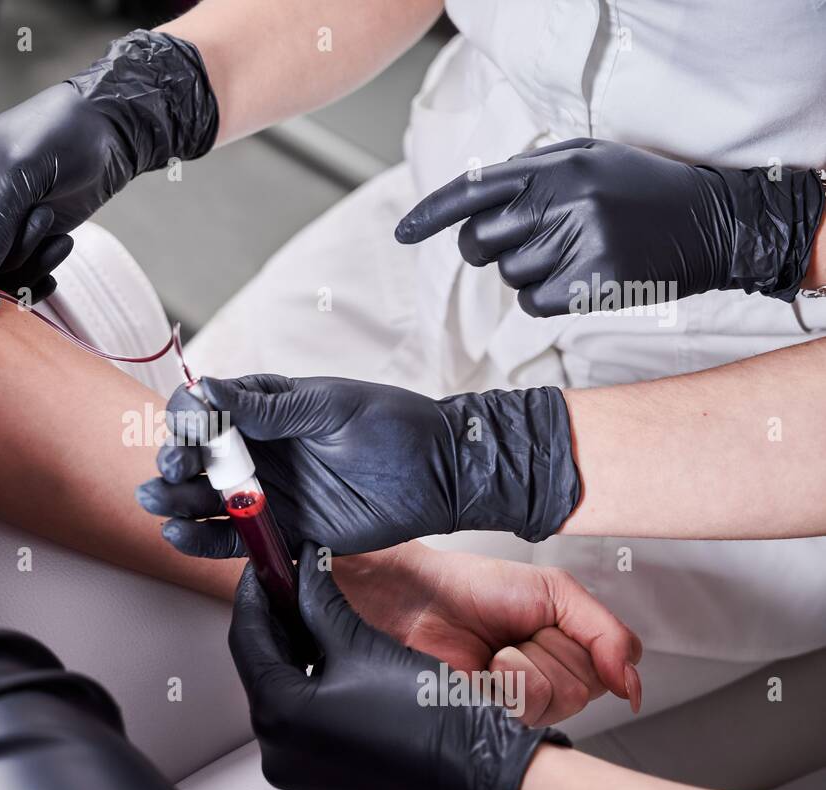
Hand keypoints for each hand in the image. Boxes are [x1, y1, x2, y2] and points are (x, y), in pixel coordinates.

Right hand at [0, 30, 217, 313]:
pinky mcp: (24, 239)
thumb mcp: (19, 176)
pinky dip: (42, 269)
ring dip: (29, 261)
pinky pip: (22, 275)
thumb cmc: (60, 133)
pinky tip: (63, 243)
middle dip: (3, 262)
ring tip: (50, 220)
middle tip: (39, 235)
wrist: (109, 131)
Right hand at [137, 374, 579, 555]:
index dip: (189, 417)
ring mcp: (268, 492)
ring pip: (207, 499)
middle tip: (175, 468)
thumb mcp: (330, 407)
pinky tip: (178, 534)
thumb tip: (207, 390)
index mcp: (267, 408)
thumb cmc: (393, 426)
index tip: (188, 426)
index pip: (209, 409)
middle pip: (199, 457)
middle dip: (177, 461)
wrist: (442, 475)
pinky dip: (203, 539)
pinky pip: (234, 539)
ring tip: (157, 502)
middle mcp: (260, 450)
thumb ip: (270, 407)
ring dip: (176, 500)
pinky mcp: (282, 531)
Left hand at [232, 542, 568, 789]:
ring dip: (292, 650)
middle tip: (289, 583)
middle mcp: (279, 750)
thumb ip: (321, 601)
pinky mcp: (319, 774)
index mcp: (281, 716)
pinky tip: (328, 656)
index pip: (247, 638)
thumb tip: (304, 572)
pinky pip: (299, 718)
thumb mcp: (364, 644)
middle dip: (275, 620)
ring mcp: (298, 767)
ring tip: (312, 613)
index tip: (265, 567)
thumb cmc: (433, 720)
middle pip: (260, 666)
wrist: (478, 773)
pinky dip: (307, 682)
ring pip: (280, 691)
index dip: (256, 593)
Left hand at [334, 542, 641, 722]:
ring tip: (498, 648)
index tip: (561, 627)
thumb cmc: (477, 586)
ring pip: (560, 700)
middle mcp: (555, 668)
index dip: (596, 650)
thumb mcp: (556, 591)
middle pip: (590, 686)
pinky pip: (527, 710)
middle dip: (551, 651)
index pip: (620, 665)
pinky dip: (507, 682)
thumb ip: (606, 633)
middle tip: (520, 631)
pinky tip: (486, 667)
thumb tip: (634, 678)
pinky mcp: (500, 710)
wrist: (421, 598)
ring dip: (525, 667)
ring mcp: (527, 692)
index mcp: (574, 638)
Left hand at [395, 138, 825, 315]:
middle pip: (479, 242)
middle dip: (490, 250)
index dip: (429, 215)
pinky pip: (534, 303)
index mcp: (555, 166)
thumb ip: (530, 175)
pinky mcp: (592, 282)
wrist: (714, 223)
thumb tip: (468, 205)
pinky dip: (549, 298)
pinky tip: (583, 278)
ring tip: (576, 252)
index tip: (400, 235)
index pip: (472, 191)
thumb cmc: (640, 191)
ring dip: (530, 272)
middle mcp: (562, 200)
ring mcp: (578, 241)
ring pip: (509, 275)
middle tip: (532, 241)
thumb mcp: (589, 161)